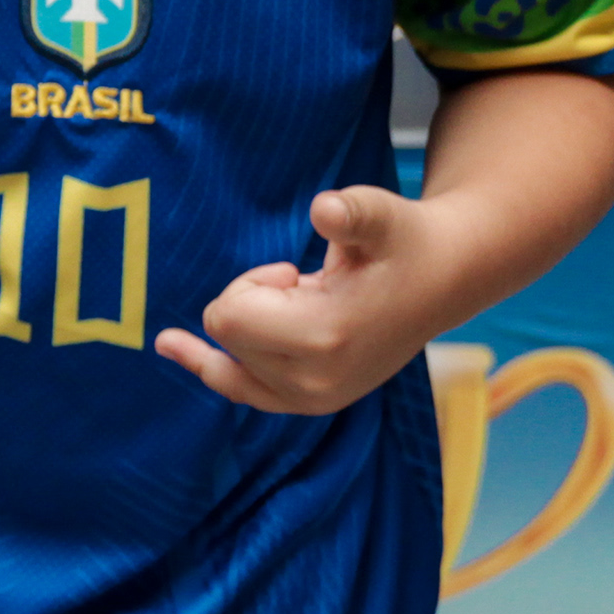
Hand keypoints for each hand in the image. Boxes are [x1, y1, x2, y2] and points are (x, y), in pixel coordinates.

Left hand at [155, 186, 446, 414]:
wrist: (441, 279)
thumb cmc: (402, 241)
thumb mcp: (381, 215)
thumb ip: (350, 213)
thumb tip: (325, 210)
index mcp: (325, 339)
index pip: (229, 316)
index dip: (251, 283)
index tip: (292, 269)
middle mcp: (315, 383)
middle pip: (226, 336)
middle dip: (250, 301)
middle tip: (306, 285)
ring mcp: (314, 400)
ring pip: (227, 362)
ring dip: (246, 329)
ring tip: (294, 303)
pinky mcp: (313, 403)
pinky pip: (240, 390)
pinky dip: (210, 367)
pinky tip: (172, 346)